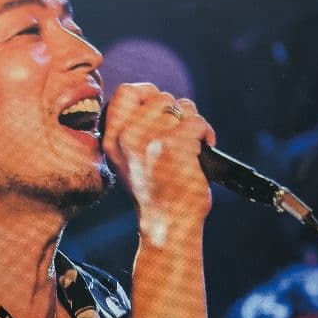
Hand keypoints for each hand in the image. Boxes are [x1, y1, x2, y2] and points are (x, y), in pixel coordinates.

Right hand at [101, 83, 215, 238]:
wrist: (167, 225)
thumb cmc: (156, 194)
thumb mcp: (131, 160)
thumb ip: (135, 129)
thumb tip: (158, 100)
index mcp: (112, 140)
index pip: (124, 93)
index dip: (147, 92)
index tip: (161, 109)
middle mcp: (126, 137)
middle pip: (159, 96)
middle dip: (176, 111)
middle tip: (180, 132)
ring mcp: (149, 139)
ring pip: (180, 106)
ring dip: (192, 121)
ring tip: (192, 144)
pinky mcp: (174, 144)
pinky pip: (197, 121)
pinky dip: (206, 134)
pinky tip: (204, 149)